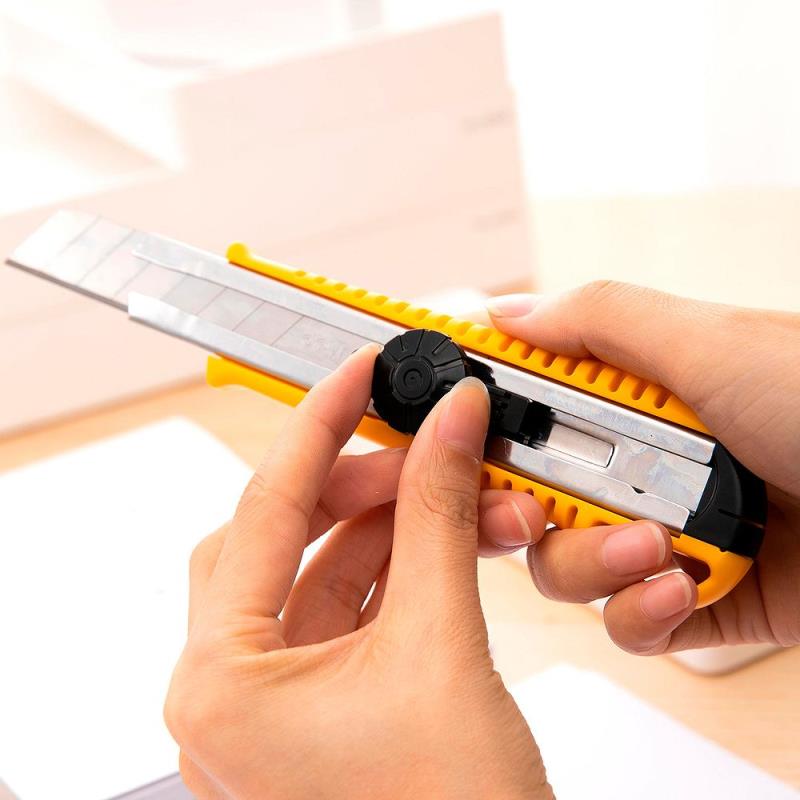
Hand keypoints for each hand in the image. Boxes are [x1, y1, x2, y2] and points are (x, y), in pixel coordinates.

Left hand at [165, 345, 552, 799]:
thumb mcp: (444, 645)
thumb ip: (441, 517)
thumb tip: (449, 428)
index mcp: (220, 682)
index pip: (265, 510)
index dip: (318, 425)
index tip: (357, 373)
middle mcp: (229, 693)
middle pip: (283, 536)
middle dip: (361, 483)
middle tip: (420, 442)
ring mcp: (273, 704)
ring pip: (320, 573)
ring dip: (392, 527)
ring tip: (457, 495)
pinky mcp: (319, 709)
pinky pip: (347, 611)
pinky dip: (397, 569)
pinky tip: (445, 542)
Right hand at [485, 281, 799, 654]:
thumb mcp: (709, 343)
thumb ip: (598, 322)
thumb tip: (506, 312)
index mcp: (630, 400)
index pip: (520, 414)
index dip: (473, 429)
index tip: (439, 440)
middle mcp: (634, 466)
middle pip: (525, 498)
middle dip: (522, 510)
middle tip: (536, 506)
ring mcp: (660, 535)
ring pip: (564, 567)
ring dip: (591, 565)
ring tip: (652, 548)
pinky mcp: (692, 601)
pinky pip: (626, 622)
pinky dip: (639, 613)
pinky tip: (676, 589)